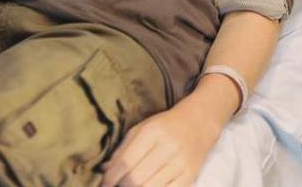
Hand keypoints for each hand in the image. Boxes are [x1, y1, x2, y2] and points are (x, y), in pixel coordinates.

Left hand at [99, 101, 220, 186]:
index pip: (126, 161)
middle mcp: (167, 148)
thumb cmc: (166, 124)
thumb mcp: (143, 127)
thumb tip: (105, 170)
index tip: (102, 183)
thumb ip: (124, 147)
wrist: (199, 122)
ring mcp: (181, 164)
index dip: (111, 177)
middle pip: (136, 178)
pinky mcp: (190, 177)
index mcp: (153, 132)